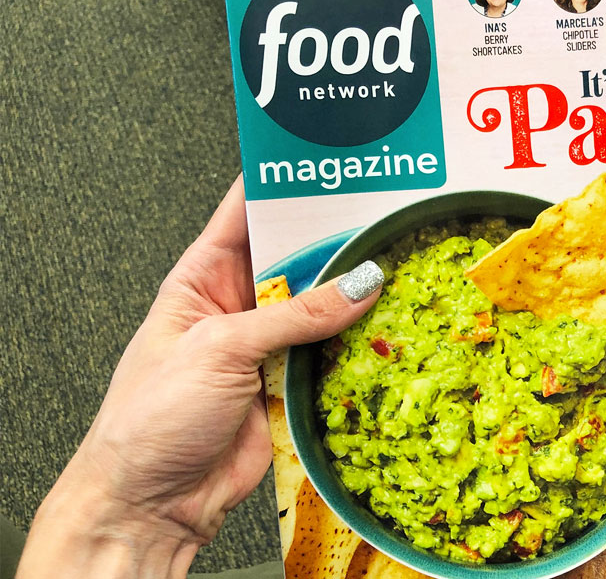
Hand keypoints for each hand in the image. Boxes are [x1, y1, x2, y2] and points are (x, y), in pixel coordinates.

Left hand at [17, 177, 381, 578]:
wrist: (152, 501)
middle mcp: (239, 305)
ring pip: (323, 307)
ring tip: (399, 268)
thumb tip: (360, 284)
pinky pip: (334, 354)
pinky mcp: (291, 385)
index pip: (245, 211)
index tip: (327, 160)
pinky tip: (389, 328)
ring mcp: (268, 346)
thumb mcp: (221, 349)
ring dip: (355, 296)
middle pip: (297, 258)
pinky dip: (361, 345)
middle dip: (337, 240)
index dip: (284, 182)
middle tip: (384, 216)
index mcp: (202, 278)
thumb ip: (294, 316)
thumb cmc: (150, 418)